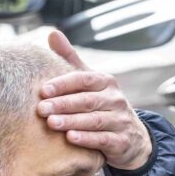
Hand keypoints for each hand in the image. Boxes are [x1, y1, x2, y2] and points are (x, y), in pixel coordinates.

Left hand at [37, 30, 152, 170]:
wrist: (132, 138)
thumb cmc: (102, 106)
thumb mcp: (90, 83)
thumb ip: (71, 59)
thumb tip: (52, 33)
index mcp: (106, 82)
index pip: (84, 79)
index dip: (63, 84)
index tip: (43, 90)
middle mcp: (115, 99)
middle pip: (87, 100)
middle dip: (63, 104)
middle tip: (42, 109)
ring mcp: (120, 120)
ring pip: (94, 120)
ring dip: (72, 121)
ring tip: (51, 123)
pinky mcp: (121, 141)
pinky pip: (103, 139)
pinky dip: (87, 138)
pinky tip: (70, 138)